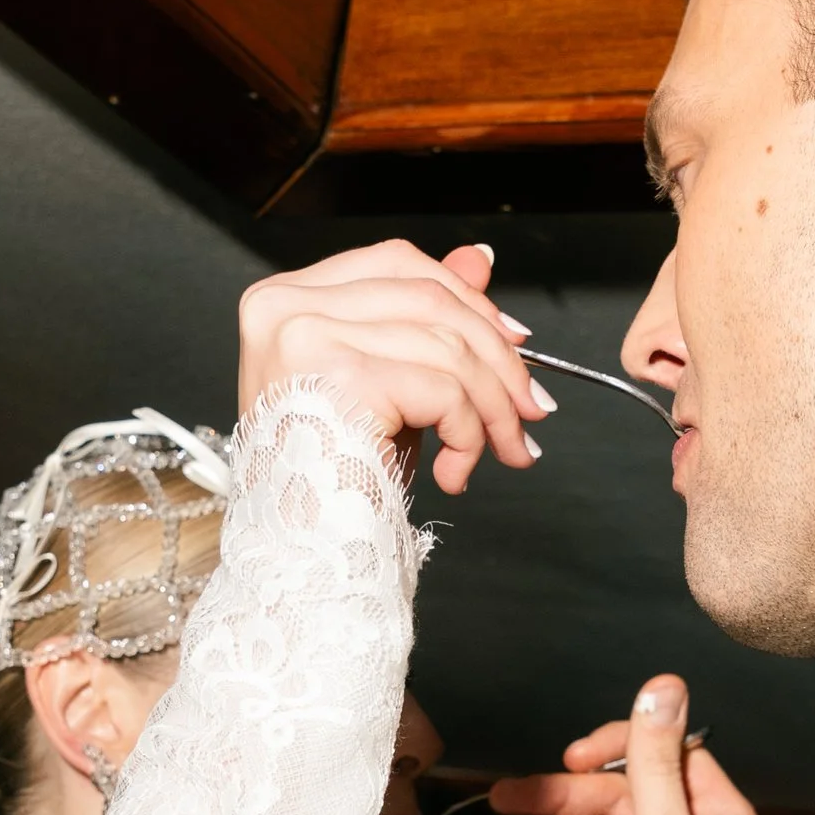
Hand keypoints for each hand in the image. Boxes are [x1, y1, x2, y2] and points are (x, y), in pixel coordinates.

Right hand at [237, 240, 547, 496]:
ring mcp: (306, 336)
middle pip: (429, 298)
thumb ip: (424, 318)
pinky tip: (457, 472)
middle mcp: (285, 309)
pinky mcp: (339, 375)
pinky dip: (469, 432)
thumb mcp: (387, 384)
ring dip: (494, 405)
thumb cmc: (330, 480)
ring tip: (505, 449)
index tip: (512, 340)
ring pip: (446, 345)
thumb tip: (480, 259)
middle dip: (498, 358)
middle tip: (531, 408)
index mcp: (283, 301)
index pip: (396, 263)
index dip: (464, 296)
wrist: (300, 555)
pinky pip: (442, 388)